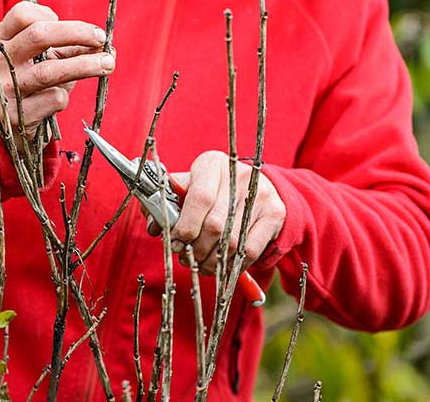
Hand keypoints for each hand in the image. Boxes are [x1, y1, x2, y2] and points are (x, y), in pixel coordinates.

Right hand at [0, 2, 113, 140]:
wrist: (13, 125)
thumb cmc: (34, 83)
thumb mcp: (48, 59)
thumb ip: (73, 47)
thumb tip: (107, 45)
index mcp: (0, 39)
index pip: (22, 14)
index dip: (52, 14)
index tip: (74, 26)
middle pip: (37, 35)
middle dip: (77, 33)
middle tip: (102, 38)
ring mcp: (2, 87)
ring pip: (48, 70)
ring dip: (84, 65)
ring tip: (108, 63)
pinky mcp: (14, 114)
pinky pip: (52, 99)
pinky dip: (65, 97)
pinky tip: (63, 100)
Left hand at [145, 150, 284, 274]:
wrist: (255, 185)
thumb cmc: (211, 190)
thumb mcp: (189, 188)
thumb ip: (168, 204)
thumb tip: (154, 225)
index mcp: (211, 164)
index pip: (199, 198)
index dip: (185, 226)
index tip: (175, 242)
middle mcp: (239, 175)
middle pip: (215, 224)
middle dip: (196, 248)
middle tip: (185, 258)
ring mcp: (261, 194)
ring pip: (232, 241)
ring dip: (211, 261)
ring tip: (200, 264)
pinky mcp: (275, 213)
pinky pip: (250, 250)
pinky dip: (232, 264)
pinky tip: (221, 265)